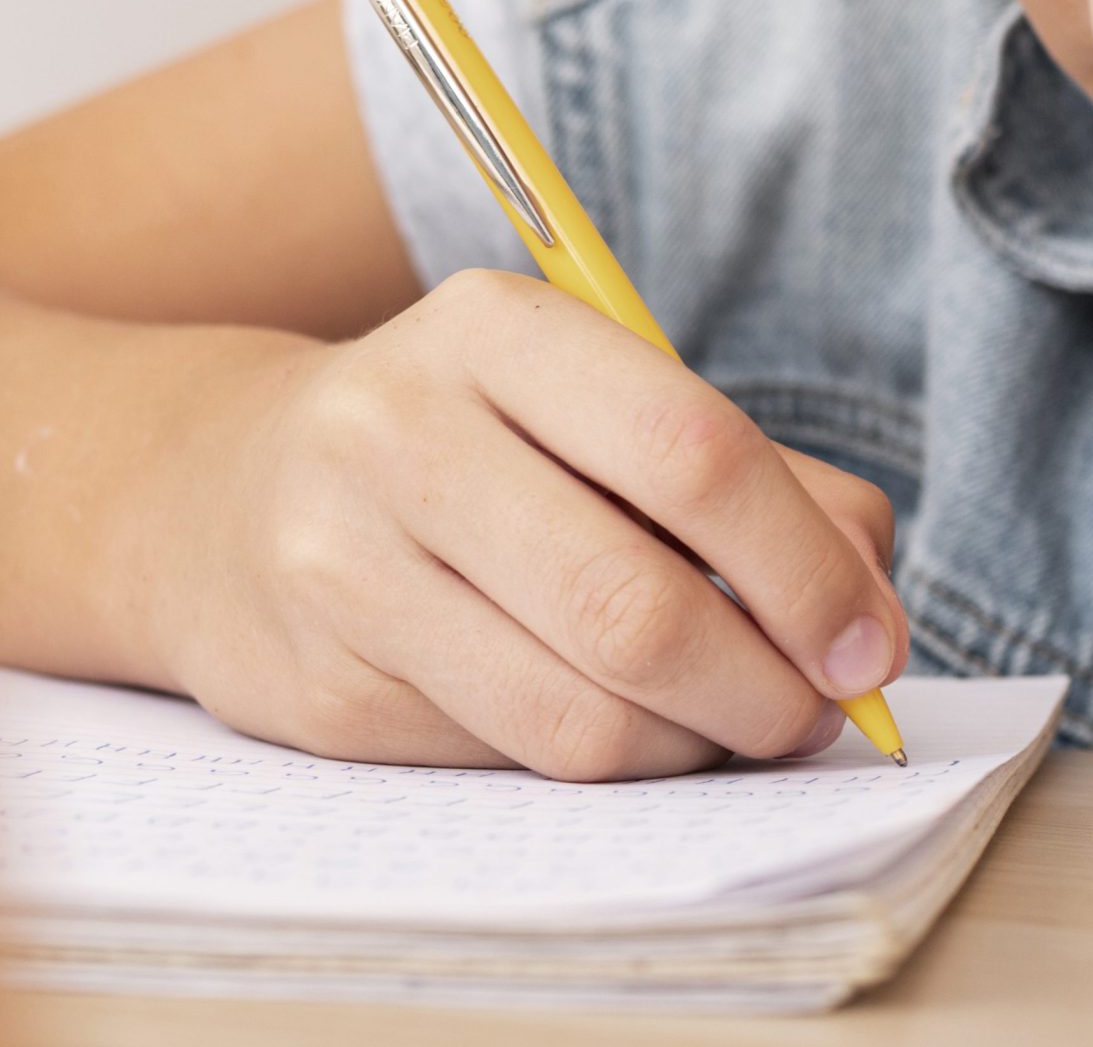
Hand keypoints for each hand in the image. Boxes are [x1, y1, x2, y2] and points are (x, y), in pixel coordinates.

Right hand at [146, 270, 908, 778]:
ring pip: (578, 712)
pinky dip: (612, 763)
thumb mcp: (611, 403)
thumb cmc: (481, 442)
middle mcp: (400, 431)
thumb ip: (770, 484)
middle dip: (764, 684)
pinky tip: (636, 727)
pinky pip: (514, 759)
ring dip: (698, 743)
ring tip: (741, 723)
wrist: (222, 493)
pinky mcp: (321, 690)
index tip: (869, 641)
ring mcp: (342, 566)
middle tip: (820, 709)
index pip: (690, 449)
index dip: (803, 566)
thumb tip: (870, 616)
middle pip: (635, 603)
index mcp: (498, 329)